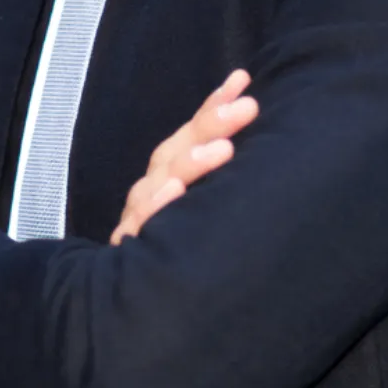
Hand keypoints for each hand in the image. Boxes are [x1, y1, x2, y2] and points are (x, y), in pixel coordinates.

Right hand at [109, 70, 256, 245]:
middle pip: (178, 149)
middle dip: (212, 124)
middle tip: (248, 107)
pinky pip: (140, 224)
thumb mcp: (208, 204)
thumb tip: (257, 128)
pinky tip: (176, 192)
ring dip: (191, 162)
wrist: (137, 307)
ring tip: (222, 150)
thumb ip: (220, 168)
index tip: (242, 79)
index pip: (194, 132)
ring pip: (161, 182)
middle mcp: (155, 188)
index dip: (215, 104)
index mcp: (173, 172)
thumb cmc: (185, 245)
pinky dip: (158, 206)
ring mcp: (141, 216)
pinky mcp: (130, 248)